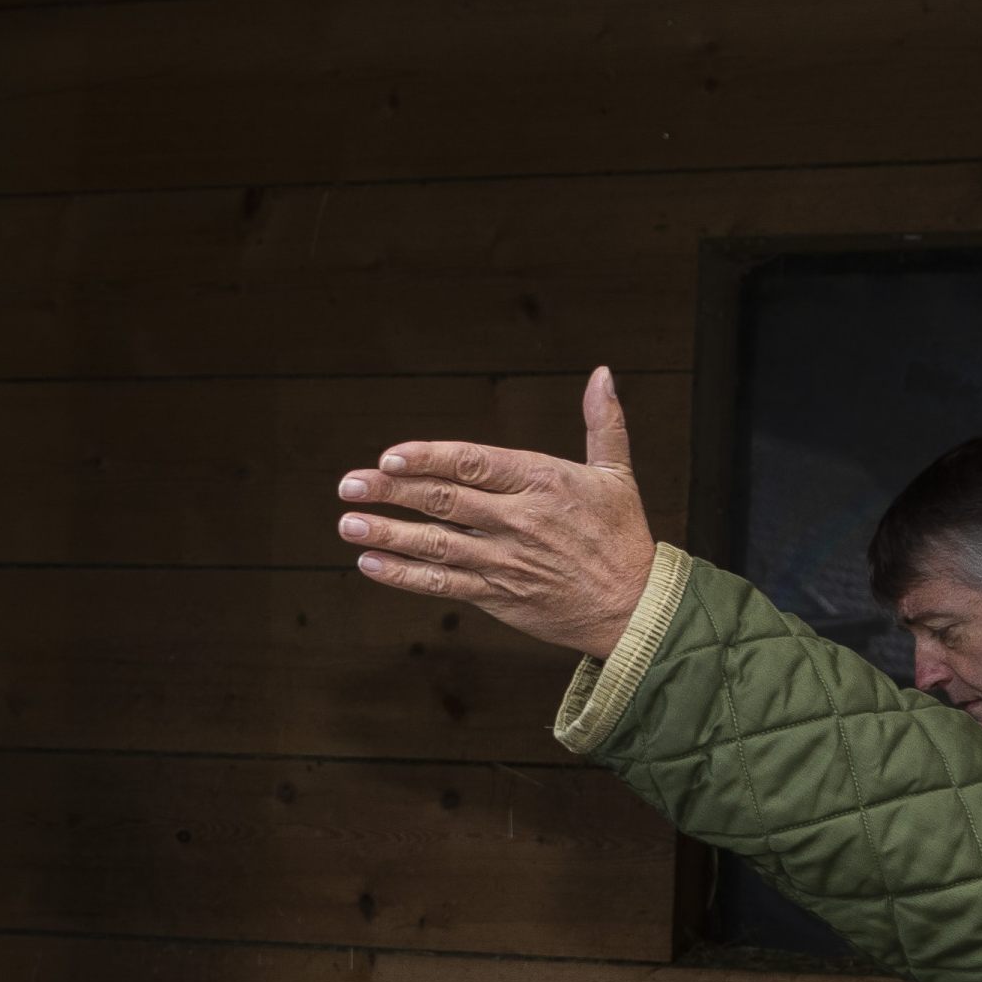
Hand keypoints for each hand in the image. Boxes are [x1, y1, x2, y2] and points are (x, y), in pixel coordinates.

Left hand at [334, 366, 659, 660]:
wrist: (633, 608)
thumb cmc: (622, 536)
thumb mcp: (617, 474)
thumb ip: (604, 421)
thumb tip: (603, 373)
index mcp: (541, 482)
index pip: (473, 463)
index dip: (428, 458)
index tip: (390, 456)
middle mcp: (518, 520)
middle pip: (443, 501)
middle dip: (391, 491)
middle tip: (349, 484)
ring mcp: (504, 561)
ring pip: (435, 545)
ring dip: (387, 534)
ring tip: (348, 524)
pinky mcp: (498, 596)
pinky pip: (443, 585)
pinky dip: (404, 575)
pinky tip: (371, 563)